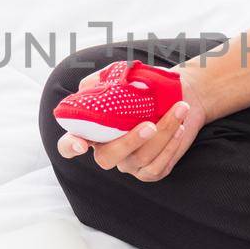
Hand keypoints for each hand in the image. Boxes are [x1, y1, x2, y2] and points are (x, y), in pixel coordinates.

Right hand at [54, 65, 208, 181]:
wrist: (179, 94)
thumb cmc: (145, 86)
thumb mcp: (120, 77)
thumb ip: (98, 82)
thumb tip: (87, 89)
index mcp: (92, 131)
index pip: (68, 145)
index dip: (70, 147)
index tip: (81, 144)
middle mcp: (107, 150)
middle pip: (107, 158)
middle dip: (129, 142)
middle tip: (149, 125)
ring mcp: (128, 164)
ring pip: (140, 158)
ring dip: (163, 134)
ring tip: (180, 110)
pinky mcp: (150, 171)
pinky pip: (157, 167)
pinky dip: (171, 147)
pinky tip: (180, 128)